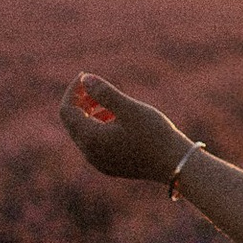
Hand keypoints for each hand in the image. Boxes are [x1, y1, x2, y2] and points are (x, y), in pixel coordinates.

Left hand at [59, 72, 190, 183]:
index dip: (73, 91)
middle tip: (94, 85)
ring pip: (82, 133)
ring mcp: (99, 162)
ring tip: (106, 100)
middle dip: (78, 101)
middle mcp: (89, 153)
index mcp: (91, 139)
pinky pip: (93, 143)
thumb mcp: (129, 108)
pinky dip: (97, 126)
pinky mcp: (109, 166)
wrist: (176, 164)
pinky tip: (114, 118)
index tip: (85, 75)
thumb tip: (85, 78)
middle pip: (72, 123)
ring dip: (88, 113)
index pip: (67, 111)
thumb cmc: (154, 134)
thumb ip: (105, 92)